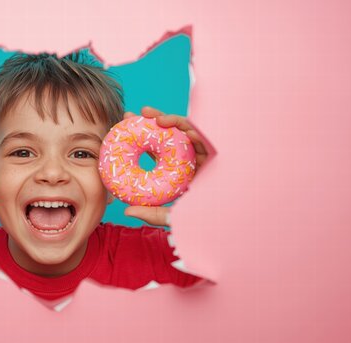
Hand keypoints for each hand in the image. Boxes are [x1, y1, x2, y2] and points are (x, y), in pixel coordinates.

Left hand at [122, 106, 212, 225]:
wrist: (227, 220)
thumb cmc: (202, 220)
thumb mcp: (172, 218)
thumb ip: (152, 214)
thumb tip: (128, 212)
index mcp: (176, 169)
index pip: (155, 147)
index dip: (139, 136)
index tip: (123, 127)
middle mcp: (189, 158)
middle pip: (169, 134)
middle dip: (153, 121)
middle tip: (136, 114)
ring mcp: (203, 154)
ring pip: (186, 131)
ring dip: (173, 121)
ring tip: (158, 119)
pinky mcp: (219, 153)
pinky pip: (206, 137)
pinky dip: (196, 132)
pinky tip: (185, 131)